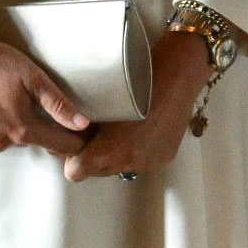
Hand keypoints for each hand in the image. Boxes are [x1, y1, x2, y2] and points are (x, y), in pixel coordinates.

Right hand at [0, 15, 90, 155]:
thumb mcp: (33, 78)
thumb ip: (59, 105)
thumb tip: (83, 125)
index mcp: (21, 129)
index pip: (58, 145)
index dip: (71, 139)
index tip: (77, 133)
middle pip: (27, 140)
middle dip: (32, 126)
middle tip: (22, 100)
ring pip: (1, 138)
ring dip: (5, 125)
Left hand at [64, 29, 211, 182]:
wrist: (179, 76)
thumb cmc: (136, 81)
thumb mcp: (101, 101)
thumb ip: (83, 125)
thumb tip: (68, 133)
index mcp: (110, 150)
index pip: (74, 172)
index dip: (71, 157)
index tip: (74, 142)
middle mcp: (129, 162)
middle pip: (97, 172)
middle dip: (94, 156)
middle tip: (96, 133)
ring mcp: (150, 162)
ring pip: (120, 168)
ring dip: (116, 154)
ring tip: (122, 129)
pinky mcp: (165, 157)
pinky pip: (141, 161)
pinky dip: (137, 149)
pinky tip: (142, 130)